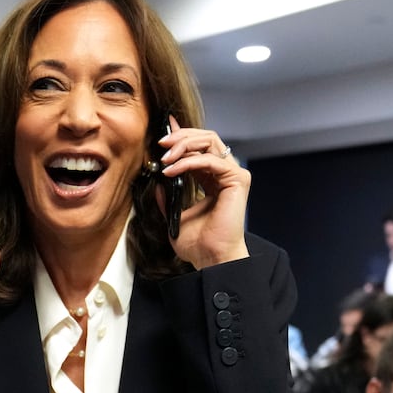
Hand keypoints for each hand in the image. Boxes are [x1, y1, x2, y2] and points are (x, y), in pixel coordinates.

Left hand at [156, 119, 250, 269]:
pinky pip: (210, 160)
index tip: (162, 133)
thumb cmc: (197, 243)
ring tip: (165, 159)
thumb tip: (155, 181)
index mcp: (212, 179)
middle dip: (180, 137)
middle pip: (205, 137)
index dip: (181, 136)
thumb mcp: (175, 215)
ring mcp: (233, 175)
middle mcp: (224, 173)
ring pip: (209, 141)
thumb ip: (167, 197)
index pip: (198, 147)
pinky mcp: (237, 180)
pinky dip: (188, 162)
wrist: (210, 259)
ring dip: (183, 146)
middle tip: (161, 145)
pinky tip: (172, 171)